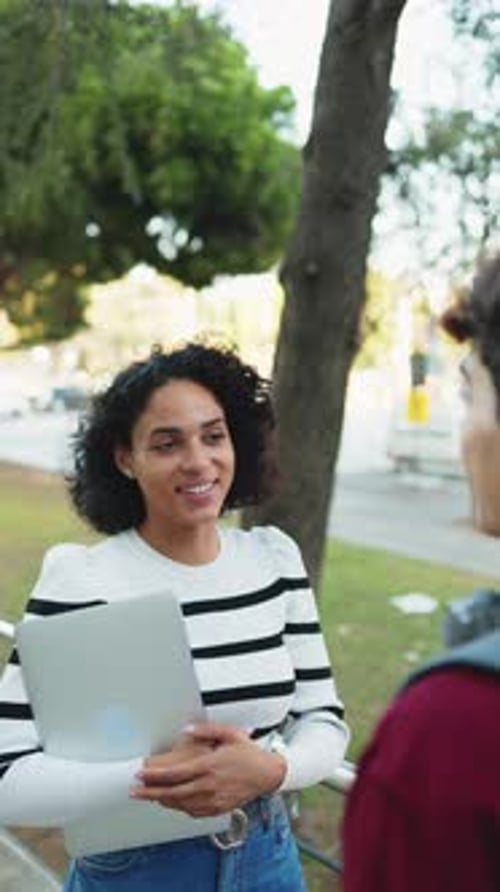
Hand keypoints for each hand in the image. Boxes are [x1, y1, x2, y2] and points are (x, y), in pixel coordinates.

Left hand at [129, 723, 286, 816]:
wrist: (267, 774)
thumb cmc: (249, 754)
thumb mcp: (230, 734)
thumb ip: (207, 730)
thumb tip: (188, 729)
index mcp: (209, 765)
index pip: (174, 773)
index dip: (154, 775)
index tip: (141, 773)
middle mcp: (209, 785)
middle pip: (172, 792)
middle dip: (150, 792)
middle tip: (135, 791)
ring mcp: (213, 799)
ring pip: (181, 804)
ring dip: (162, 801)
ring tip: (149, 796)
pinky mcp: (218, 808)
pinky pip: (193, 811)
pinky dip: (179, 808)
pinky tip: (172, 803)